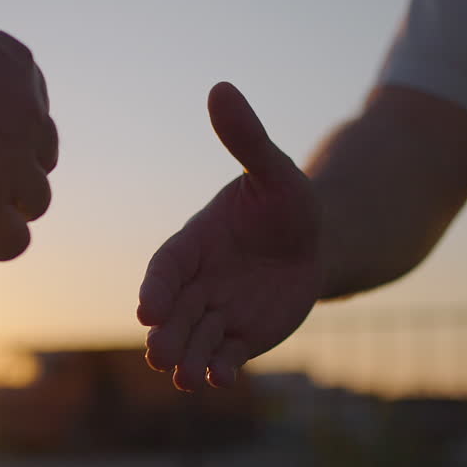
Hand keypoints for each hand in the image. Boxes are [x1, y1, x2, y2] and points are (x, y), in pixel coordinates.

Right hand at [138, 82, 322, 389]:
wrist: (317, 240)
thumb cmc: (287, 200)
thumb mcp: (272, 169)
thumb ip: (245, 138)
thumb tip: (221, 87)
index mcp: (193, 244)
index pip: (166, 268)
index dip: (156, 287)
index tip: (148, 307)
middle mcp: (198, 284)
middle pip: (172, 314)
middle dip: (166, 335)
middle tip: (160, 355)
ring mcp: (217, 314)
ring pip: (194, 341)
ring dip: (187, 361)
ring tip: (187, 379)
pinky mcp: (241, 338)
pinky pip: (225, 357)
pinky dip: (220, 370)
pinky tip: (222, 380)